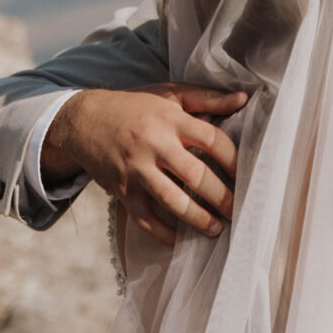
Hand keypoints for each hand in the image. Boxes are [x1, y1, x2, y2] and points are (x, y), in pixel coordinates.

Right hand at [44, 84, 245, 242]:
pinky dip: (163, 232)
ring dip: (198, 219)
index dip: (233, 159)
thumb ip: (207, 98)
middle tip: (239, 211)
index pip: (211, 140)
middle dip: (221, 198)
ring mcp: (136, 170)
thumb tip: (242, 99)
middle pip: (195, 175)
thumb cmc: (134, 106)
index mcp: (170, 120)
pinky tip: (180, 238)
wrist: (83, 120)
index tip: (248, 175)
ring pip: (172, 200)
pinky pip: (144, 217)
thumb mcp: (169, 94)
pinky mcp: (121, 189)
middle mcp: (154, 145)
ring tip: (216, 229)